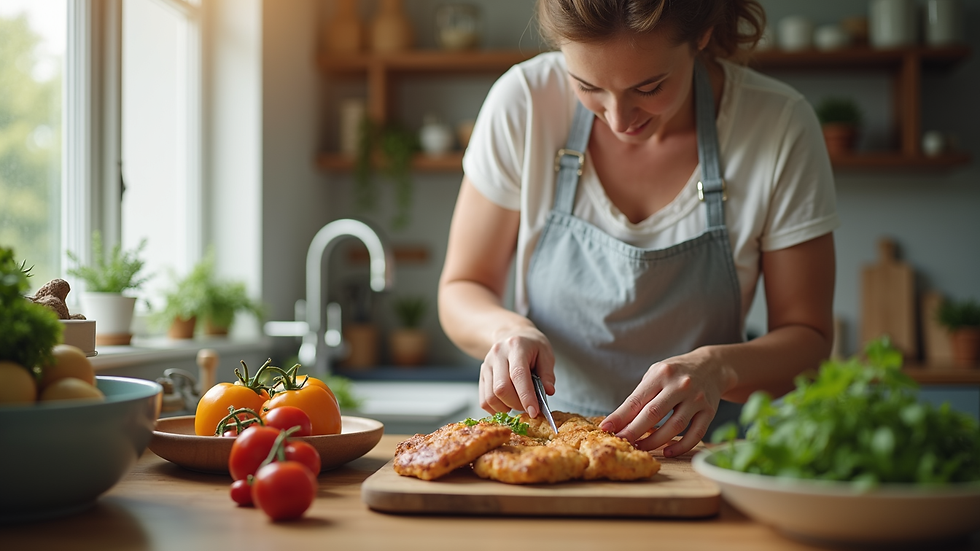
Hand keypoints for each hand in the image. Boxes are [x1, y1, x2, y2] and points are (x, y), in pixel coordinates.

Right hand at [479, 326, 554, 417]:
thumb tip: (548, 392)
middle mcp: (498, 354)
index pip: (518, 375)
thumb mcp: (546, 353)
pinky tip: (507, 406)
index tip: (534, 412)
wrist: (511, 334)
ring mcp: (486, 364)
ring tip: (518, 405)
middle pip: (501, 388)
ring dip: (506, 408)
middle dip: (517, 404)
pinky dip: (495, 409)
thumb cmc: (531, 346)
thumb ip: (547, 373)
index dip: (526, 396)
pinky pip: (483, 400)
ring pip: (491, 396)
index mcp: (516, 346)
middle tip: (528, 407)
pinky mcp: (481, 375)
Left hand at [599, 349, 735, 457]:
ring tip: (641, 448)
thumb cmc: (676, 373)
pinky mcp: (709, 411)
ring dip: (655, 442)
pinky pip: (695, 434)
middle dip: (633, 432)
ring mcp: (696, 399)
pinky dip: (681, 446)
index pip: (637, 400)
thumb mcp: (656, 374)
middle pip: (653, 414)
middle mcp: (680, 385)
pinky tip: (667, 452)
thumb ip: (641, 395)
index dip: (620, 416)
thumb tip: (619, 421)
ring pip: (674, 427)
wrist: (712, 366)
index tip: (606, 428)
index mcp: (661, 374)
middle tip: (622, 443)